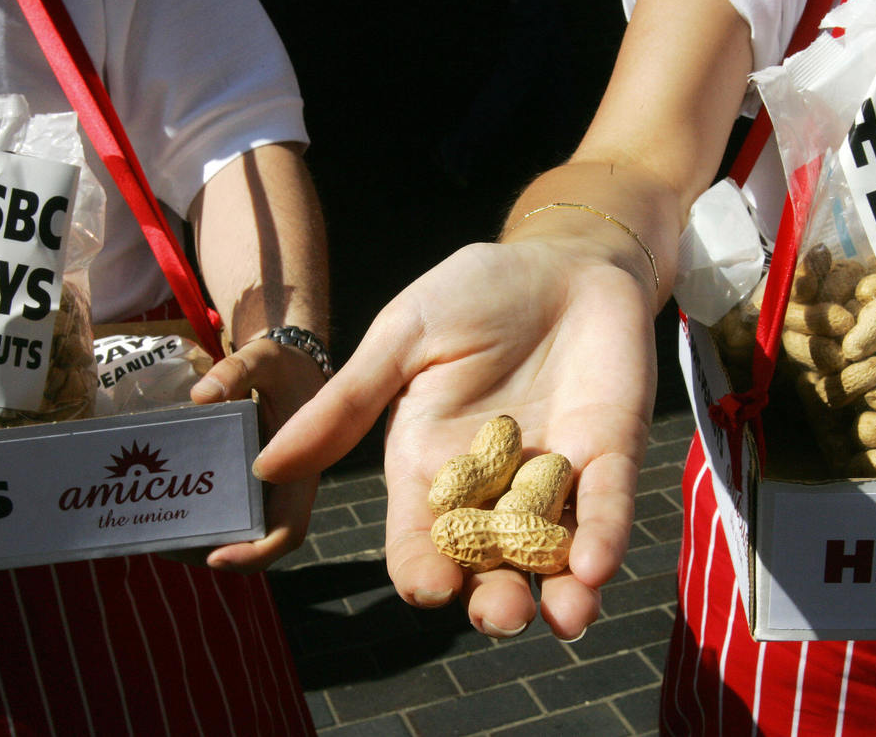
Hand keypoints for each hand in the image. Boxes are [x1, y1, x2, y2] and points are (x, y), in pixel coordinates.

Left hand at [188, 337, 326, 572]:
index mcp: (302, 471)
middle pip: (257, 542)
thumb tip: (200, 397)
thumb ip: (235, 371)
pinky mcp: (253, 484)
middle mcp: (288, 490)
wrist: (297, 365)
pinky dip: (204, 517)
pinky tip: (169, 506)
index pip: (288, 531)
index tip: (215, 556)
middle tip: (166, 544)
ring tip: (159, 532)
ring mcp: (271, 491)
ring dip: (204, 539)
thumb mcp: (265, 358)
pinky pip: (232, 511)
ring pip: (242, 532)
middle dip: (213, 551)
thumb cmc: (285, 365)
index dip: (255, 553)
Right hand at [252, 239, 656, 638]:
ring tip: (564, 614)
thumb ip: (346, 404)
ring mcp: (556, 476)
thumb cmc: (474, 292)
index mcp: (431, 467)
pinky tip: (598, 565)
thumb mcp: (402, 339)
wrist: (560, 260)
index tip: (429, 587)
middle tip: (503, 615)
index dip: (422, 570)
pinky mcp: (611, 454)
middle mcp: (493, 488)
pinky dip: (606, 534)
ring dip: (561, 591)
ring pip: (555, 552)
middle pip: (490, 563)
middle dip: (496, 599)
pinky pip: (608, 503)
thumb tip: (264, 465)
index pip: (420, 539)